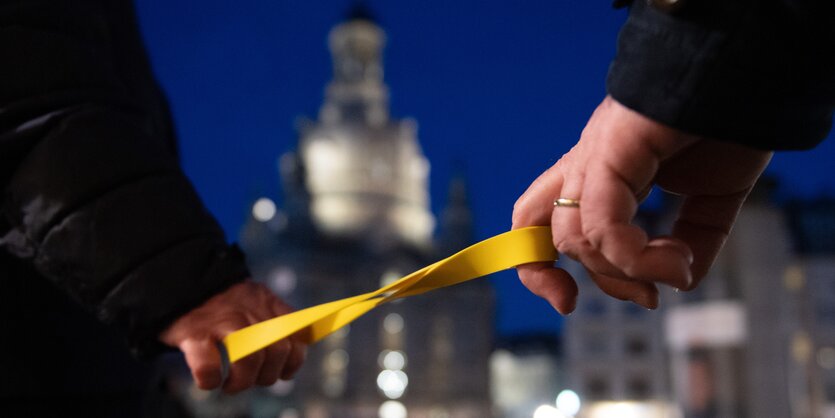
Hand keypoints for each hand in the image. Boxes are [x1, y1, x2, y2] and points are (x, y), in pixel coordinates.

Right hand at [159, 280, 305, 393]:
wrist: (178, 279)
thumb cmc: (217, 302)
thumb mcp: (251, 299)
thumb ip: (271, 318)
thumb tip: (288, 353)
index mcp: (266, 301)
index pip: (297, 334)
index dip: (293, 361)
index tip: (282, 373)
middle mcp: (249, 309)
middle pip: (277, 350)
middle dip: (268, 375)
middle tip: (251, 380)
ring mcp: (222, 320)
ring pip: (250, 358)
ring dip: (243, 381)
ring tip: (231, 385)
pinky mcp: (194, 332)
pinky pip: (209, 367)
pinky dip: (211, 380)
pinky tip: (209, 381)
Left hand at [512, 96, 771, 312]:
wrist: (750, 77)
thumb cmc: (728, 127)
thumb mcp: (710, 201)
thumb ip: (690, 240)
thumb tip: (677, 280)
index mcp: (599, 174)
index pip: (537, 222)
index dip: (538, 267)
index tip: (568, 300)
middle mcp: (586, 163)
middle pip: (546, 233)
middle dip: (594, 278)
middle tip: (646, 297)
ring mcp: (595, 154)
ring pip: (574, 233)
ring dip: (625, 271)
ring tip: (676, 271)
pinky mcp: (612, 148)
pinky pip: (600, 217)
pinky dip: (634, 254)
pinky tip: (675, 260)